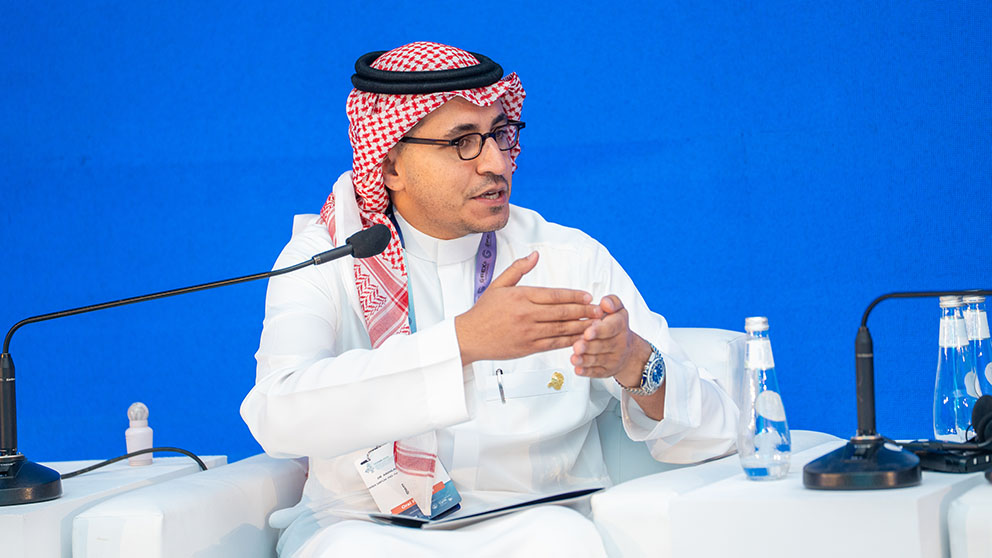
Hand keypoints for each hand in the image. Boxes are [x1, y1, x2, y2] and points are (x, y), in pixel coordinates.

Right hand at [455, 252, 602, 364]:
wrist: (469, 337)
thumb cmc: (483, 312)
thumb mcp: (499, 285)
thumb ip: (518, 269)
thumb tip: (535, 256)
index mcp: (521, 296)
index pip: (554, 294)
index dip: (574, 295)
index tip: (587, 296)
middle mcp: (526, 314)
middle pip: (562, 311)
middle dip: (584, 311)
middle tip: (599, 310)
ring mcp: (528, 332)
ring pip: (561, 329)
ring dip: (581, 326)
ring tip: (596, 324)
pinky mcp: (528, 347)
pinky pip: (554, 344)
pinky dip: (569, 341)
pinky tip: (580, 339)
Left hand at [570, 295, 650, 385]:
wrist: (628, 350)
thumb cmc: (616, 326)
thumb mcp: (618, 309)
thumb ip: (612, 302)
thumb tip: (605, 303)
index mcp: (620, 326)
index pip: (611, 328)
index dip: (599, 331)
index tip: (588, 332)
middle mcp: (619, 343)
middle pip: (602, 346)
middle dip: (588, 346)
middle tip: (577, 346)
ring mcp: (613, 358)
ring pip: (598, 360)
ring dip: (585, 360)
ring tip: (574, 358)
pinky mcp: (607, 371)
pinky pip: (597, 372)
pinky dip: (587, 372)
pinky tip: (578, 370)